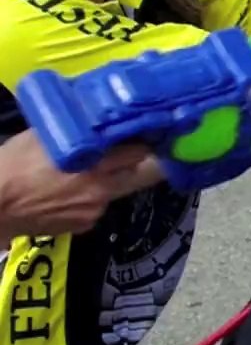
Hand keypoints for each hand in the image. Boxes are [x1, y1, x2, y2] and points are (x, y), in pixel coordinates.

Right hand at [0, 130, 155, 241]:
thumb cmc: (14, 165)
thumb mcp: (45, 138)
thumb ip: (77, 131)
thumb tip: (96, 119)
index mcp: (96, 165)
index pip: (139, 153)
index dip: (141, 143)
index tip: (141, 135)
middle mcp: (102, 190)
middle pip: (136, 174)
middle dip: (131, 163)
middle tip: (122, 153)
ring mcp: (95, 210)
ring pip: (114, 190)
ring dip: (108, 182)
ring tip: (83, 175)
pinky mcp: (84, 225)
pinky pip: (96, 207)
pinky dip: (90, 199)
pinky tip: (68, 194)